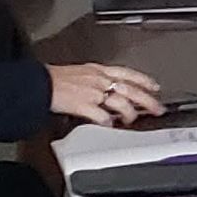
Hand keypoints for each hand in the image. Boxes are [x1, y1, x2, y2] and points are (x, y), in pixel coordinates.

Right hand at [48, 61, 162, 126]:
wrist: (38, 83)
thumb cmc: (54, 78)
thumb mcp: (80, 72)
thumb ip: (95, 79)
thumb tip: (105, 88)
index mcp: (99, 70)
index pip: (128, 73)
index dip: (144, 80)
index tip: (155, 86)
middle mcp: (99, 80)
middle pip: (130, 89)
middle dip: (147, 100)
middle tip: (158, 108)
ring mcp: (93, 92)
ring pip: (120, 102)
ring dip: (129, 113)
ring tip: (132, 119)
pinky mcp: (84, 105)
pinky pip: (101, 115)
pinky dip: (107, 122)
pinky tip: (109, 125)